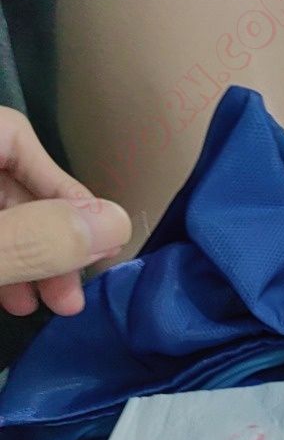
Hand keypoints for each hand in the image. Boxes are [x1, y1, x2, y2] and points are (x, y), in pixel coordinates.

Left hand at [0, 107, 131, 315]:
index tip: (95, 241)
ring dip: (32, 257)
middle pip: (7, 179)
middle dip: (50, 237)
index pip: (14, 134)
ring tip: (52, 305)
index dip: (61, 186)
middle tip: (75, 291)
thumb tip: (115, 222)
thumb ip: (33, 238)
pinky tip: (17, 297)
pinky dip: (4, 261)